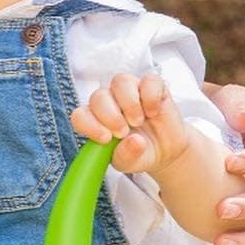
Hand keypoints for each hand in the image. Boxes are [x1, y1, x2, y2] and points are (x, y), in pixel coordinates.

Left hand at [71, 73, 194, 174]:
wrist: (165, 151)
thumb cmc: (138, 154)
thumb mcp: (129, 164)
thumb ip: (126, 156)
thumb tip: (134, 140)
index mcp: (96, 120)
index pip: (80, 116)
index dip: (89, 125)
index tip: (106, 139)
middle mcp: (109, 101)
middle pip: (98, 96)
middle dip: (110, 116)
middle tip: (123, 132)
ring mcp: (130, 91)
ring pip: (121, 81)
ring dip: (129, 104)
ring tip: (137, 121)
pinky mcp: (152, 86)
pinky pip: (149, 80)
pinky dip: (151, 96)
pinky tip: (153, 112)